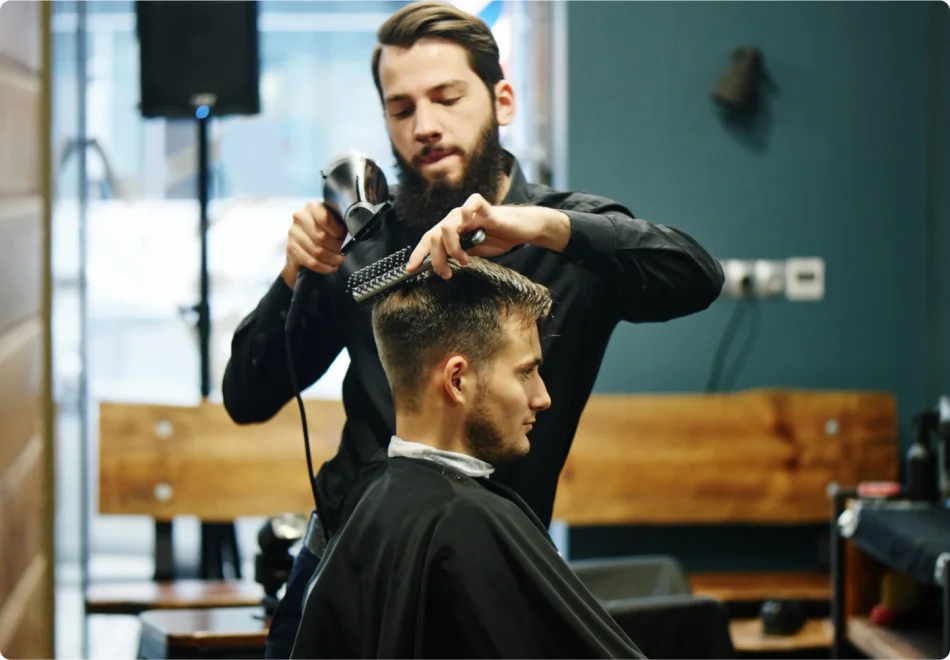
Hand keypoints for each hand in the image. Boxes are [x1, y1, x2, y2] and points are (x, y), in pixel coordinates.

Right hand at [281, 201, 347, 287]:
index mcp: (312, 207)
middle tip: (344, 253)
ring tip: (339, 261)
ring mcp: (293, 233)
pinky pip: (310, 261)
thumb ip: (341, 223)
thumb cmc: (326, 229)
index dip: (337, 231)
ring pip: (317, 251)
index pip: (324, 218)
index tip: (343, 236)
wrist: (306, 241)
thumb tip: (353, 233)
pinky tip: (331, 268)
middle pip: (321, 237)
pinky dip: (324, 267)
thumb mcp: (334, 221)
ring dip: (332, 259)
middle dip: (336, 248)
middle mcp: (300, 218)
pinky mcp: (291, 249)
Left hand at [407, 194, 568, 278]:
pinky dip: (466, 216)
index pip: (428, 240)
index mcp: (451, 230)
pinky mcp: (484, 207)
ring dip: (452, 248)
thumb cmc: (498, 238)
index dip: (418, 254)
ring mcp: (468, 212)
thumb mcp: (472, 252)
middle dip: (436, 258)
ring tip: (464, 260)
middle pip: (433, 235)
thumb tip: (439, 266)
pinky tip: (471, 230)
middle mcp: (455, 219)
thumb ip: (456, 254)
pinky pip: (469, 205)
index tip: (410, 269)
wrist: (522, 230)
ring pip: (446, 226)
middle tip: (446, 274)